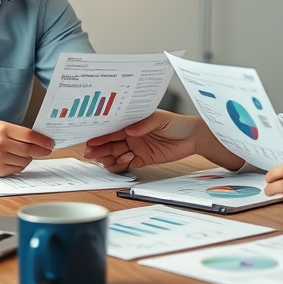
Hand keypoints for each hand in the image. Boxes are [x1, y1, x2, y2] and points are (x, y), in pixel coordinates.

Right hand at [0, 121, 53, 176]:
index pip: (29, 135)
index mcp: (3, 129)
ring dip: (29, 158)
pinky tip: (14, 160)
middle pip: (29, 149)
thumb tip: (42, 140)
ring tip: (22, 154)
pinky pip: (18, 169)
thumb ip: (19, 132)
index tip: (51, 143)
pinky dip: (20, 165)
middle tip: (47, 150)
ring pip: (25, 161)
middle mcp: (0, 143)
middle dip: (41, 151)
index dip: (43, 140)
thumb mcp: (1, 127)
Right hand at [83, 110, 206, 172]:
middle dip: (97, 148)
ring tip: (107, 158)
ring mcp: (135, 148)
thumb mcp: (161, 119)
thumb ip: (144, 124)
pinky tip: (127, 159)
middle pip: (108, 143)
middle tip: (89, 153)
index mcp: (131, 123)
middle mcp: (130, 135)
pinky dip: (121, 164)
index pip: (111, 129)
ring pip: (114, 155)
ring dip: (107, 157)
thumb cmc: (177, 123)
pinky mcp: (141, 159)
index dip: (100, 135)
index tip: (91, 140)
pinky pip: (125, 164)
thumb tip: (129, 129)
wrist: (193, 137)